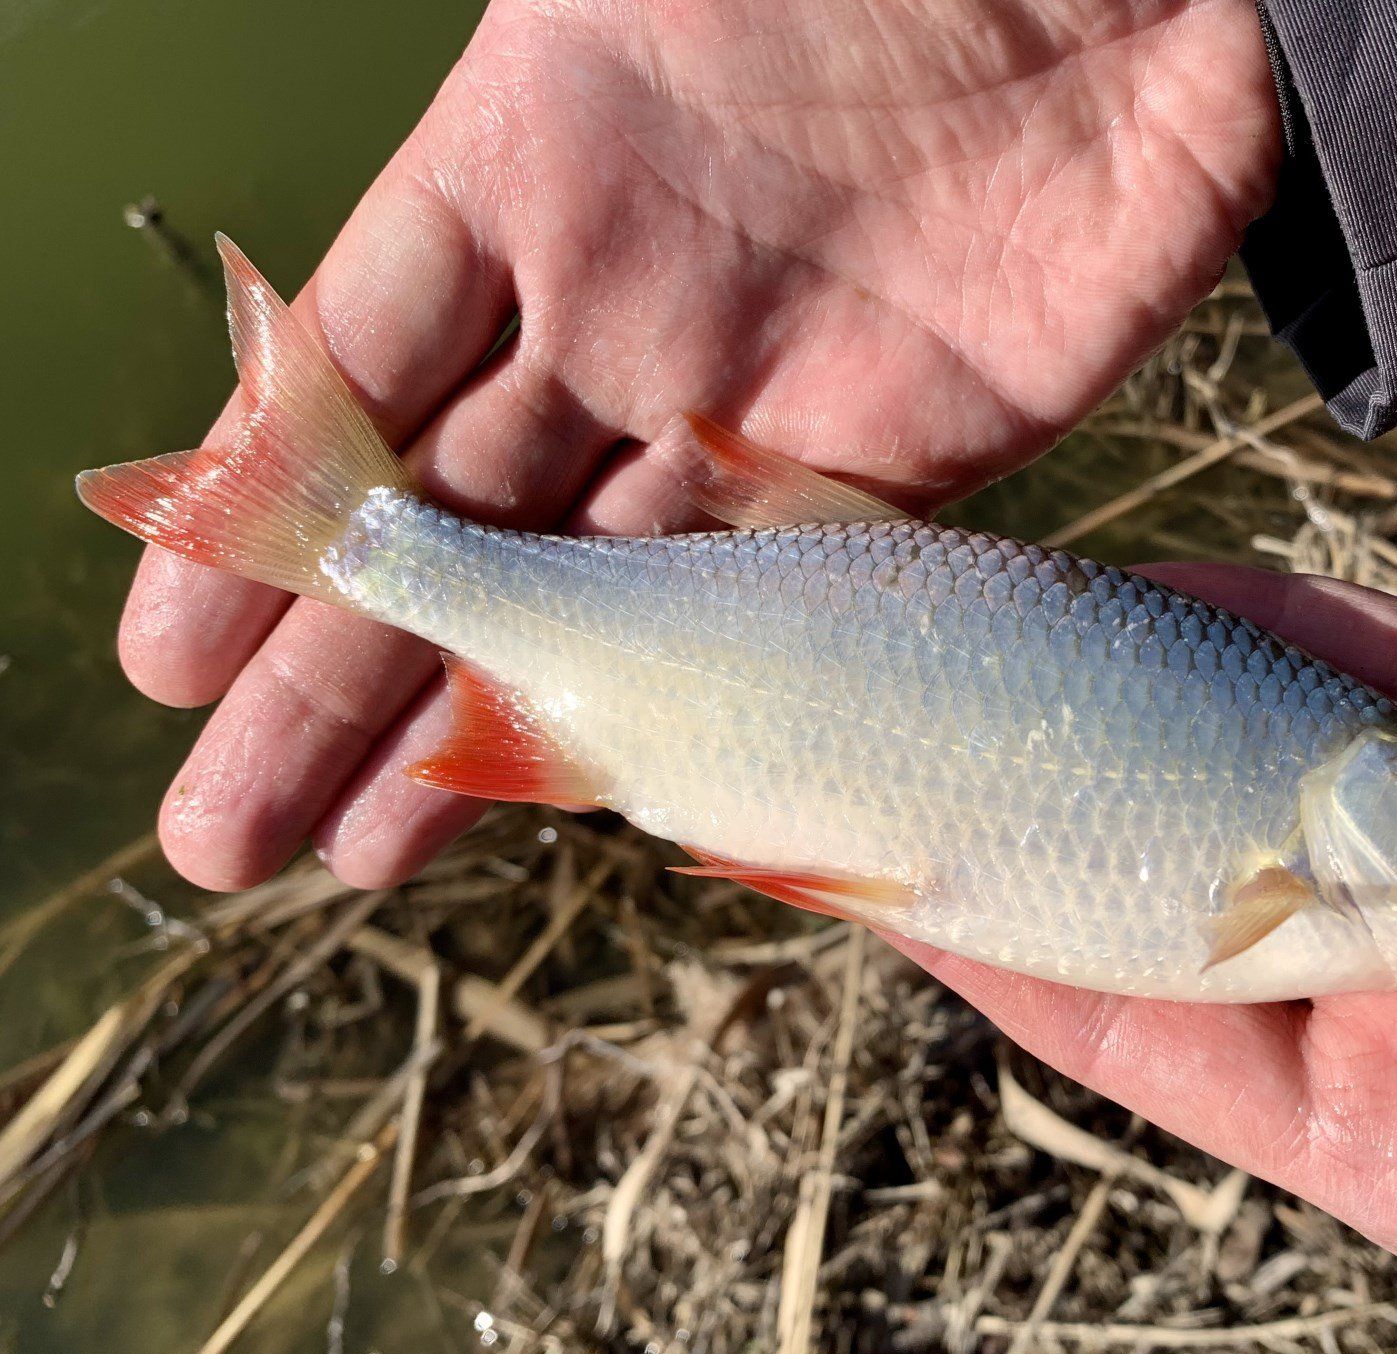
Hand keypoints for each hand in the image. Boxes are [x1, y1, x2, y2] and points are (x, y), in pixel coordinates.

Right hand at [119, 0, 1279, 889]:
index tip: (168, 663)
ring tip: (356, 856)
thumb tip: (331, 271)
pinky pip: (763, 595)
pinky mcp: (904, 466)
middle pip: (452, 525)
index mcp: (536, 170)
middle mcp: (629, 302)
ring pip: (593, 595)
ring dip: (474, 725)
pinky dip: (680, 694)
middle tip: (225, 835)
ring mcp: (764, 396)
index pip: (355, 379)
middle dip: (333, 681)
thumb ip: (510, 131)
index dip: (257, 525)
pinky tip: (586, 782)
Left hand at [909, 565, 1396, 1353]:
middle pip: (1190, 865)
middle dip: (1056, 792)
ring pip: (1289, 748)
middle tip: (906, 706)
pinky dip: (1319, 625)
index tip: (890, 879)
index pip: (1160, 1031)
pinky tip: (1199, 586)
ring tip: (1015, 617)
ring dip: (1157, 687)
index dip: (1023, 956)